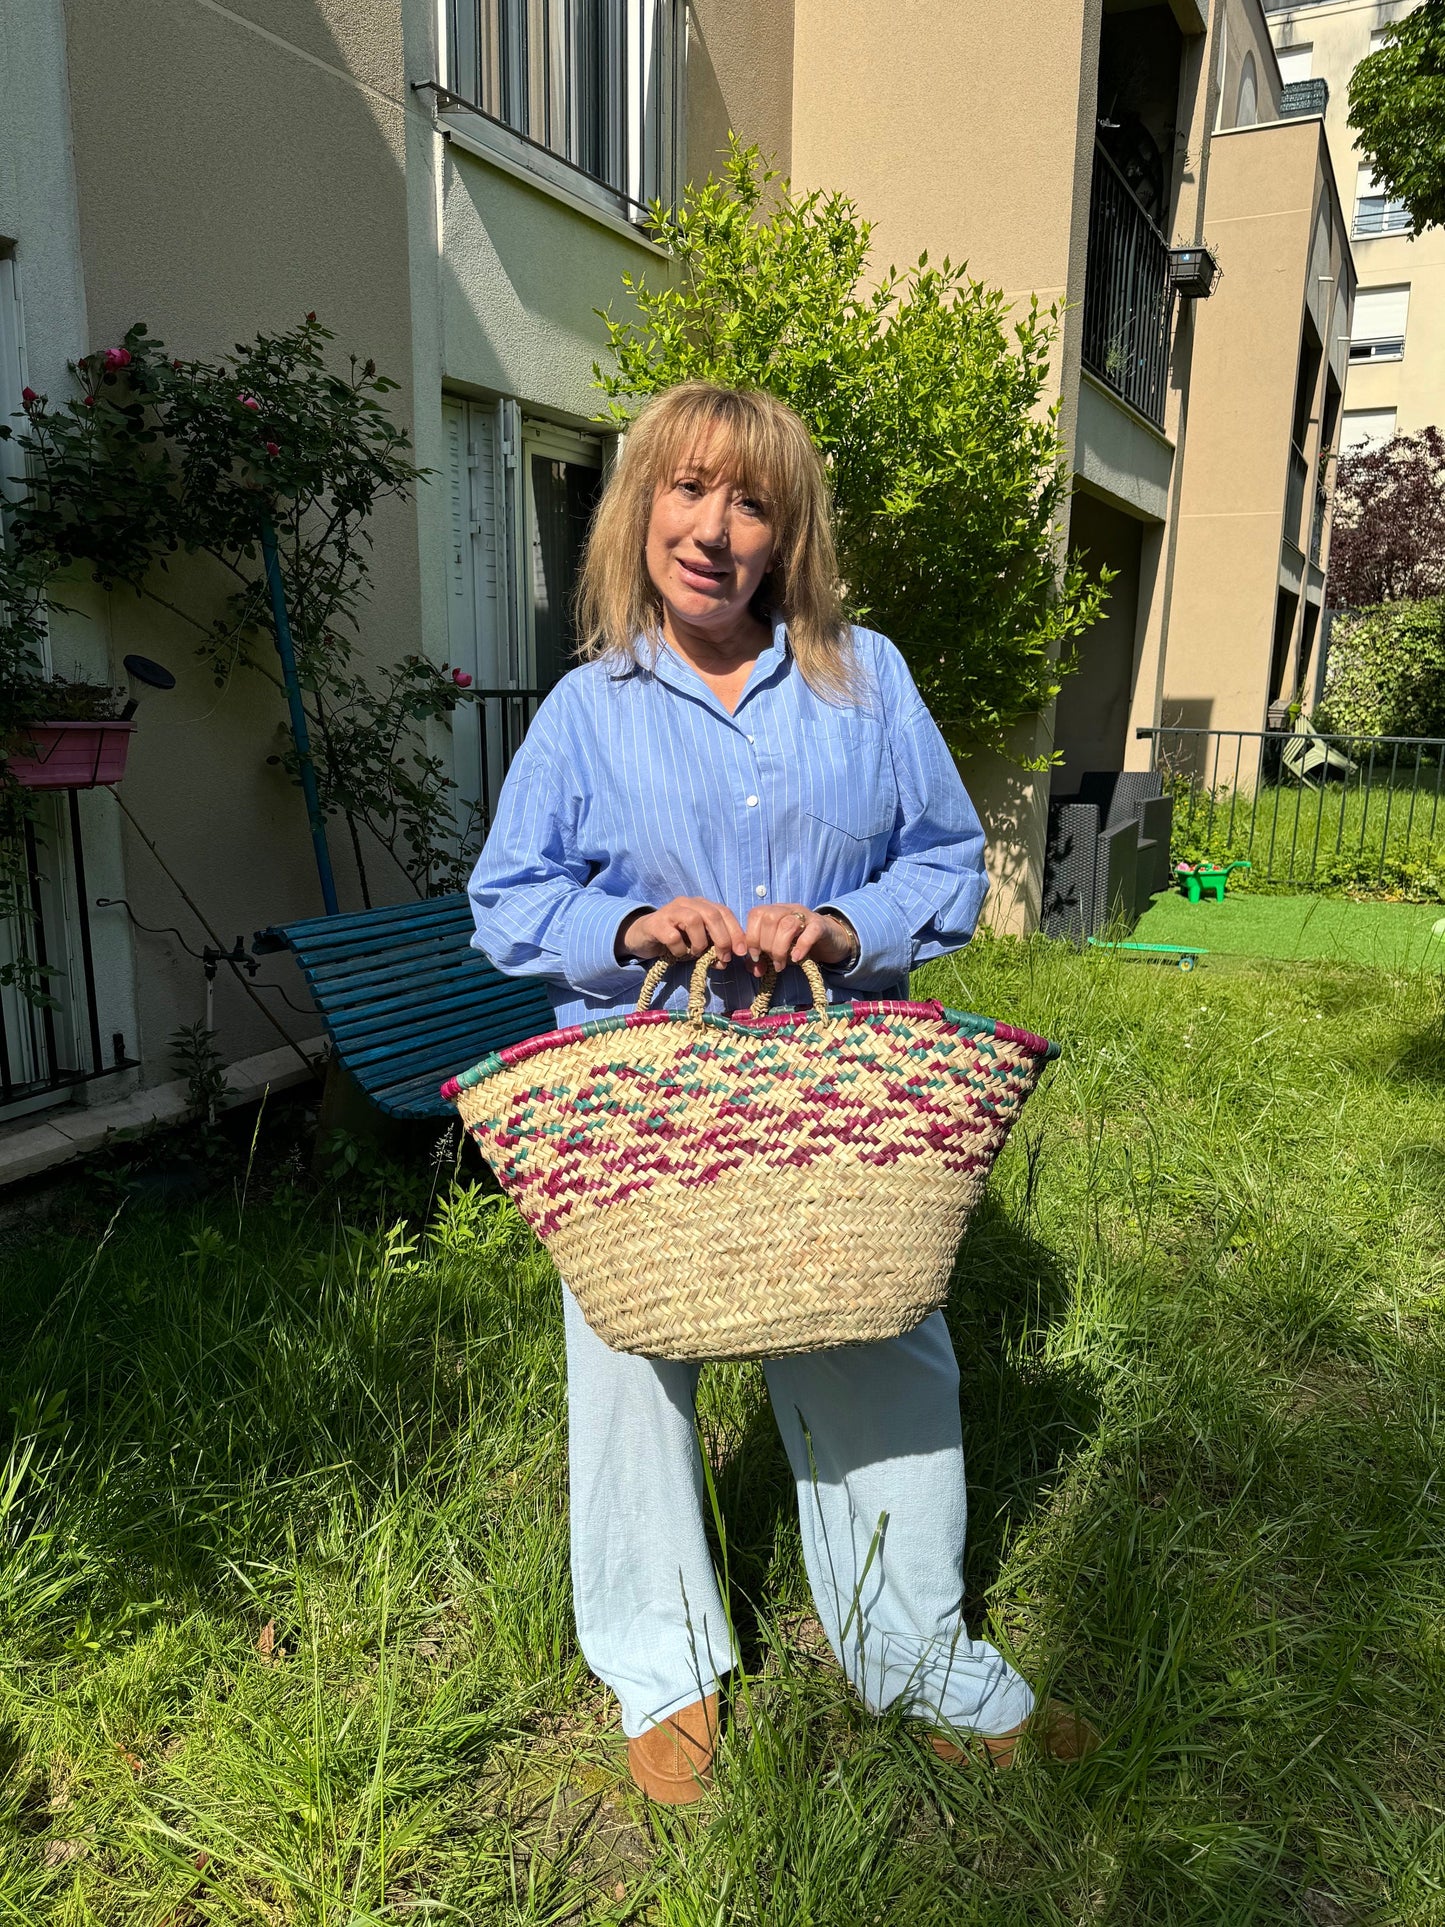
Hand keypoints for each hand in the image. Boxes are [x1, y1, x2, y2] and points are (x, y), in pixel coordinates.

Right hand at [617, 897, 747, 964]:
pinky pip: (673, 936)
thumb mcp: (697, 945)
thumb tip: (724, 962)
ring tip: (696, 954)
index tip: (742, 952)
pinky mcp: (655, 923)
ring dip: (700, 943)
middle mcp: (687, 903)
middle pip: (712, 914)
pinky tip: (678, 954)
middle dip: (722, 938)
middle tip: (723, 957)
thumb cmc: (674, 940)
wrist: (642, 937)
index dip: (736, 931)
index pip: (724, 912)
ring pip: (694, 921)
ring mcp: (670, 911)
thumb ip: (712, 951)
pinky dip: (680, 950)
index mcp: (701, 905)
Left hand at [744, 902, 858, 975]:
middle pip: (770, 919)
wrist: (829, 941)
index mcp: (774, 911)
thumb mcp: (777, 951)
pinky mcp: (821, 925)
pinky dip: (801, 946)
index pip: (756, 914)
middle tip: (772, 961)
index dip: (751, 936)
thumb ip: (762, 960)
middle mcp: (788, 909)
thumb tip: (755, 970)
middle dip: (766, 944)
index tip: (755, 956)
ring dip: (780, 948)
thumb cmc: (798, 944)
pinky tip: (797, 958)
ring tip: (781, 964)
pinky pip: (811, 931)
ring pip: (788, 924)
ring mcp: (805, 915)